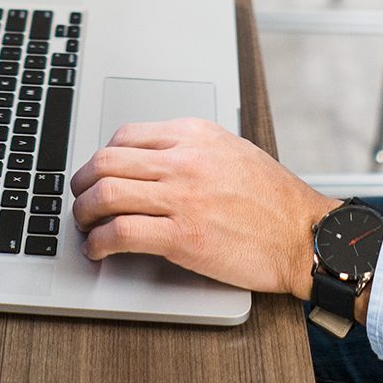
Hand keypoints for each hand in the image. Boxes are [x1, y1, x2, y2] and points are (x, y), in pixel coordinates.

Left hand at [70, 118, 337, 296]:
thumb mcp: (231, 149)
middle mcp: (183, 159)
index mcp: (194, 133)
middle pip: (107, 161)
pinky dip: (99, 243)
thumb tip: (153, 158)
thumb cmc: (273, 197)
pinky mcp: (182, 235)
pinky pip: (122, 233)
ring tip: (85, 225)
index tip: (99, 172)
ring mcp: (181, 196)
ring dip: (85, 212)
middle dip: (83, 182)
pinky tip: (99, 249)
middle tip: (79, 198)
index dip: (103, 157)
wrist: (303, 233)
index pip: (126, 135)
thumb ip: (191, 148)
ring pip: (107, 194)